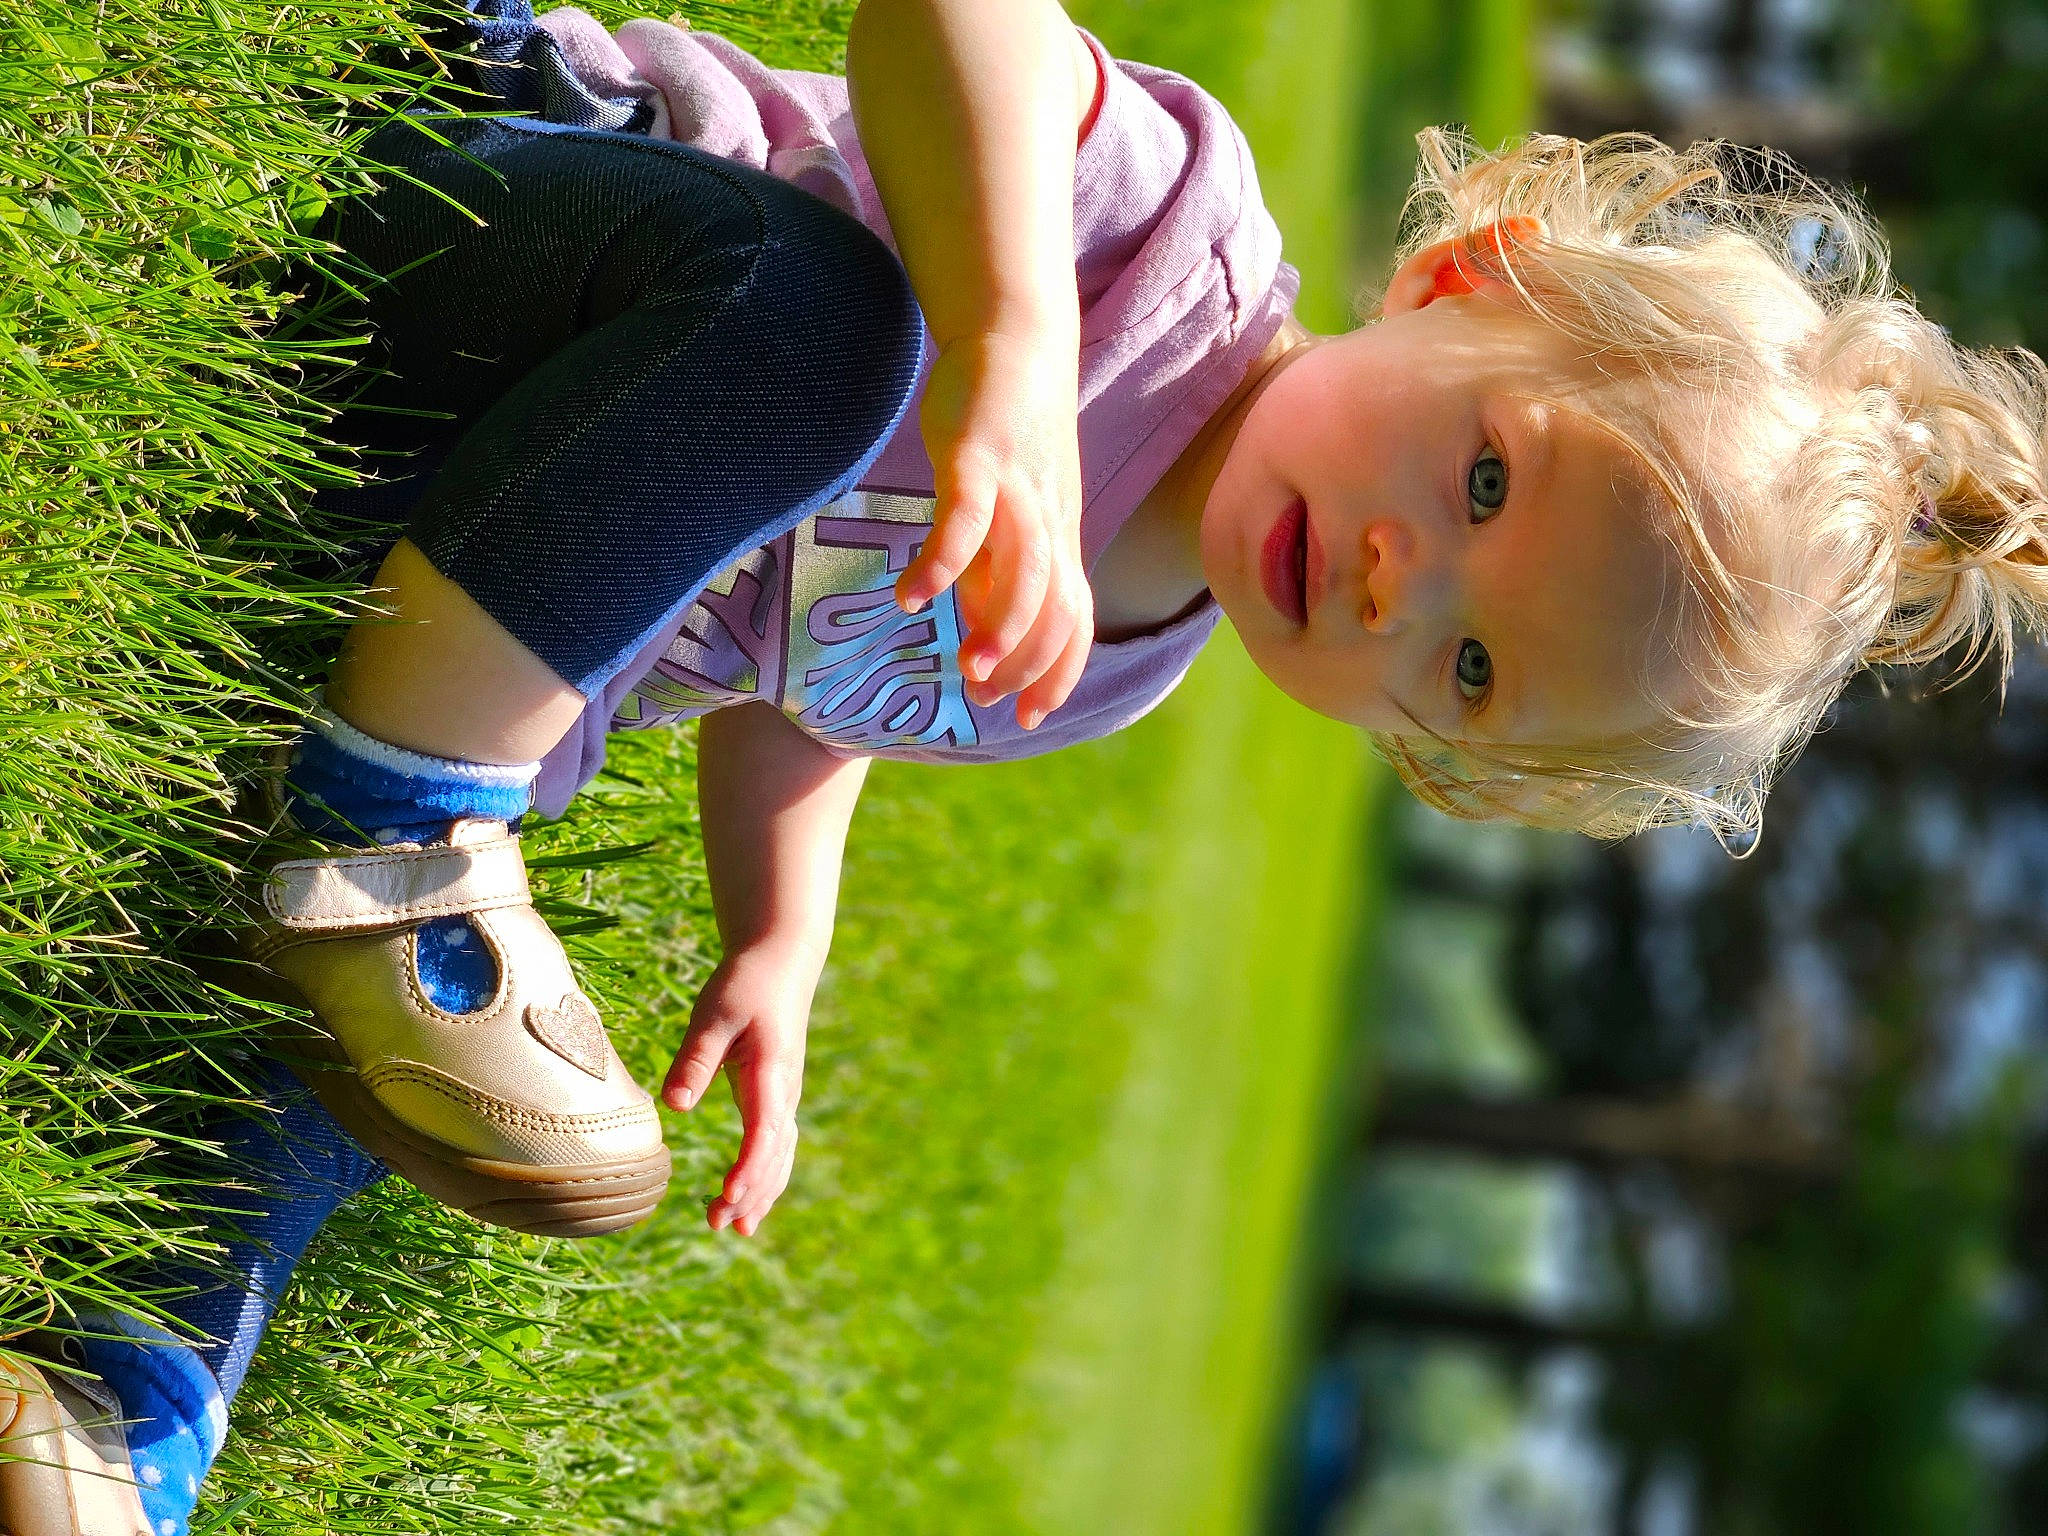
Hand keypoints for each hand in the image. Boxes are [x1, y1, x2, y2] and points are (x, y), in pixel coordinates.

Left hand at [662, 942, 820, 1236]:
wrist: (780, 961)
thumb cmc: (744, 984)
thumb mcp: (713, 1014)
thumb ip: (696, 1059)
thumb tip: (674, 1105)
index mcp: (771, 1073)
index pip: (764, 1132)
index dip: (748, 1168)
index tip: (728, 1196)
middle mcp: (784, 1091)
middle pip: (775, 1155)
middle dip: (752, 1194)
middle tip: (720, 1225)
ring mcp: (784, 1095)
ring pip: (780, 1156)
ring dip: (762, 1192)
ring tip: (737, 1229)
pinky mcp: (776, 1095)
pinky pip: (778, 1146)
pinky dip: (767, 1175)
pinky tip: (749, 1197)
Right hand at [894, 328, 1093, 730]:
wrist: (1016, 337)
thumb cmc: (1009, 430)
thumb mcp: (1010, 508)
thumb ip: (996, 567)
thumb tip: (979, 626)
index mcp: (1058, 538)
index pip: (1073, 621)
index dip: (1056, 672)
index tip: (1028, 717)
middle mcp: (1047, 521)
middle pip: (1053, 607)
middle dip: (1026, 661)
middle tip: (983, 695)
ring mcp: (1017, 489)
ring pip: (1025, 570)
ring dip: (999, 626)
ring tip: (964, 665)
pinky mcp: (978, 455)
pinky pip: (966, 516)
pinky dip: (945, 561)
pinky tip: (915, 595)